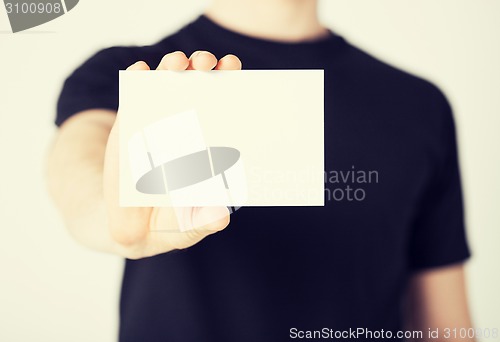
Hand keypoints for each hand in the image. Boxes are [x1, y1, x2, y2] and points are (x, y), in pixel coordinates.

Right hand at [103, 51, 241, 258]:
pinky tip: (141, 71)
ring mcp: (157, 125)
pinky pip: (134, 98)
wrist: (128, 225)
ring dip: (172, 69)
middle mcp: (186, 129)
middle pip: (198, 91)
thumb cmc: (167, 223)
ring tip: (176, 62)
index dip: (230, 90)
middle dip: (203, 70)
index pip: (223, 112)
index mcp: (207, 148)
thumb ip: (202, 221)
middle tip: (205, 62)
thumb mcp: (187, 226)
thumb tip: (221, 216)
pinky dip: (137, 80)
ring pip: (168, 88)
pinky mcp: (130, 128)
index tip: (235, 72)